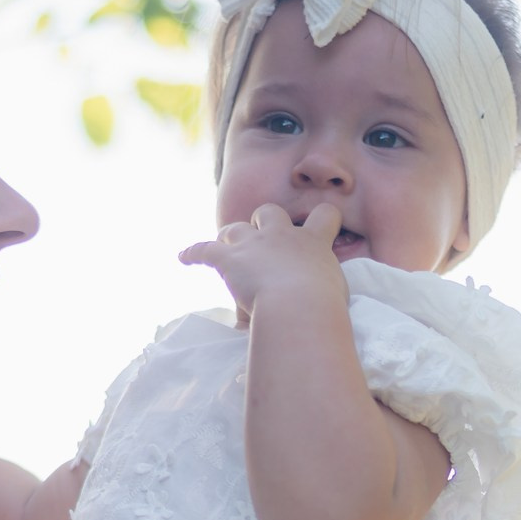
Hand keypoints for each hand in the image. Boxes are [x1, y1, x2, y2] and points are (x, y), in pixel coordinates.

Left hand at [179, 203, 350, 326]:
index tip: (319, 226)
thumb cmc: (323, 307)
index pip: (324, 215)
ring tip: (224, 248)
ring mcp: (253, 245)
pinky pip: (204, 250)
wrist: (298, 308)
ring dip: (229, 238)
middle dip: (263, 221)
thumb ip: (324, 284)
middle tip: (261, 241)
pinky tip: (183, 257)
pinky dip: (192, 253)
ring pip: (235, 229)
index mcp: (314, 242)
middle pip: (269, 211)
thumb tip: (316, 296)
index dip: (322, 219)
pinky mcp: (228, 259)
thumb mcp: (337, 293)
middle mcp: (282, 236)